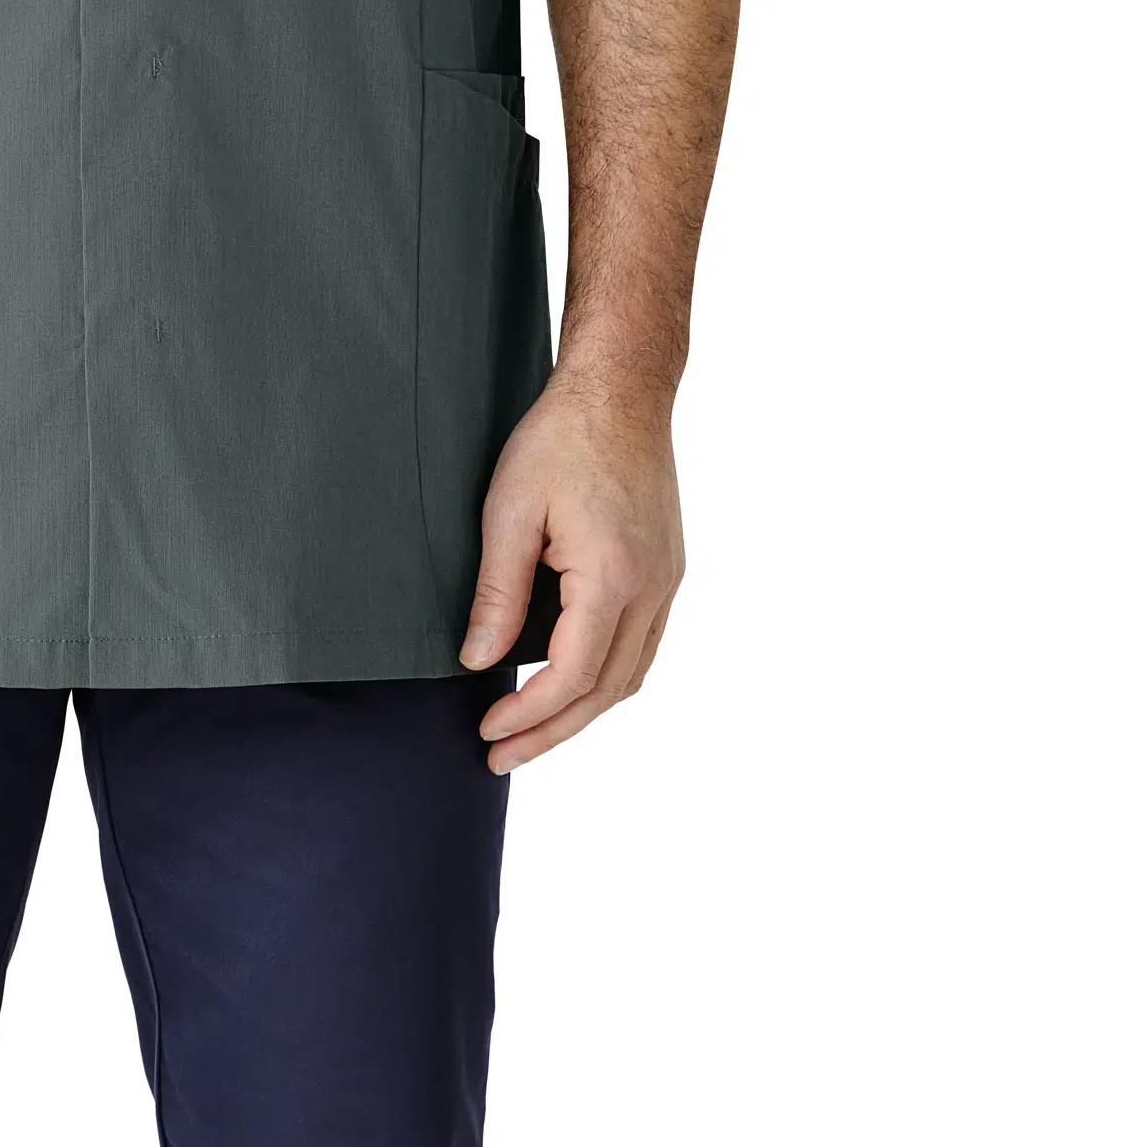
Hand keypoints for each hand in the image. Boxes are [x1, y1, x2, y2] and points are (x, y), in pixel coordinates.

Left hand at [460, 372, 685, 773]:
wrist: (623, 389)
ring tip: (533, 731)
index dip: (529, 714)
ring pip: (631, 674)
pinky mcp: (668, 569)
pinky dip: (607, 676)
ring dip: (582, 711)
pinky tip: (572, 681)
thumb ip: (497, 593)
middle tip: (502, 756)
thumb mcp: (509, 511)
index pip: (573, 675)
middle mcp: (652, 588)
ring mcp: (667, 581)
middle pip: (606, 690)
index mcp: (613, 577)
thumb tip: (478, 660)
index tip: (489, 732)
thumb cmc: (561, 437)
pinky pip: (642, 645)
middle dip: (552, 731)